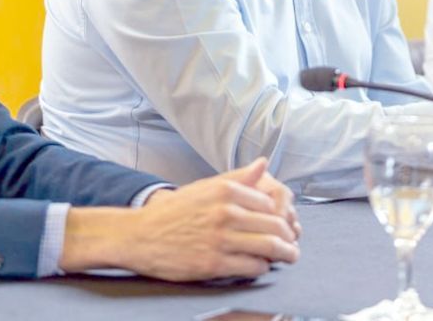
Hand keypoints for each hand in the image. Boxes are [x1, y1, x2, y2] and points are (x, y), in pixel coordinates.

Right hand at [61, 157, 298, 280]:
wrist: (140, 236)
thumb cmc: (173, 212)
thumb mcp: (204, 188)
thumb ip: (237, 178)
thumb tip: (263, 164)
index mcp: (225, 190)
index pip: (270, 204)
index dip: (281, 216)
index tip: (283, 224)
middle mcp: (226, 212)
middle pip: (275, 226)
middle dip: (288, 237)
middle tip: (292, 244)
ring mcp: (220, 239)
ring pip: (269, 247)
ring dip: (284, 254)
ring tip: (288, 257)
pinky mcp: (214, 263)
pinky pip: (253, 266)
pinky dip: (262, 267)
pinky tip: (260, 265)